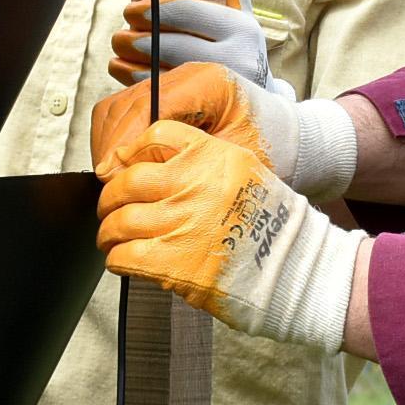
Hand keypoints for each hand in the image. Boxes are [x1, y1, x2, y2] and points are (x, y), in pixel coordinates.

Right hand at [90, 61, 358, 200]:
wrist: (291, 143)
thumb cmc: (271, 152)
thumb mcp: (230, 160)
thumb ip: (181, 160)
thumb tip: (127, 172)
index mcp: (209, 81)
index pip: (150, 104)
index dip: (125, 141)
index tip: (112, 174)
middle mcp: (188, 71)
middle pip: (128, 102)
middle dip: (112, 144)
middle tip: (108, 183)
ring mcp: (175, 81)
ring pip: (119, 104)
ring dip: (109, 141)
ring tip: (111, 179)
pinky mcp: (166, 94)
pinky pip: (125, 110)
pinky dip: (114, 136)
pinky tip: (119, 166)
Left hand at [97, 121, 361, 350]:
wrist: (295, 270)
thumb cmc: (272, 226)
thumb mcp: (244, 171)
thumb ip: (203, 162)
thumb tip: (152, 166)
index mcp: (212, 157)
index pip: (154, 135)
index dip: (131, 150)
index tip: (124, 164)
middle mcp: (193, 186)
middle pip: (127, 180)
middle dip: (111, 196)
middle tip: (111, 207)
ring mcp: (182, 225)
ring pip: (119, 220)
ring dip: (109, 230)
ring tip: (112, 237)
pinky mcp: (174, 264)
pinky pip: (125, 255)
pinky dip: (117, 258)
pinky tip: (123, 260)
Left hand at [110, 0, 270, 88]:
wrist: (264, 102)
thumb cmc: (241, 47)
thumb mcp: (241, 14)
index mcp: (242, 27)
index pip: (187, 11)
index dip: (152, 9)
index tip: (130, 11)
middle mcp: (236, 58)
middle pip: (172, 45)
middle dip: (137, 41)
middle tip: (118, 37)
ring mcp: (222, 89)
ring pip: (165, 74)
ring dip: (131, 66)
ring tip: (115, 56)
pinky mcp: (208, 111)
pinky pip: (165, 99)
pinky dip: (139, 86)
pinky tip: (125, 76)